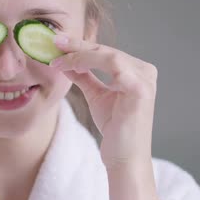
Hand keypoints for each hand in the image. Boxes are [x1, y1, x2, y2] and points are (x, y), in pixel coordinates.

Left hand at [50, 34, 157, 170]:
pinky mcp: (140, 88)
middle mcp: (145, 71)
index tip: (57, 43)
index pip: (105, 52)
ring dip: (79, 55)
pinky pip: (113, 65)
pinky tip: (73, 67)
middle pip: (105, 50)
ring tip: (58, 60)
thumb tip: (66, 61)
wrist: (124, 157)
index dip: (80, 46)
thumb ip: (84, 76)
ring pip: (108, 54)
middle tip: (54, 42)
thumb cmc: (115, 128)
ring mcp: (144, 78)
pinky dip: (89, 63)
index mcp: (136, 71)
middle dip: (76, 46)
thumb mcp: (96, 95)